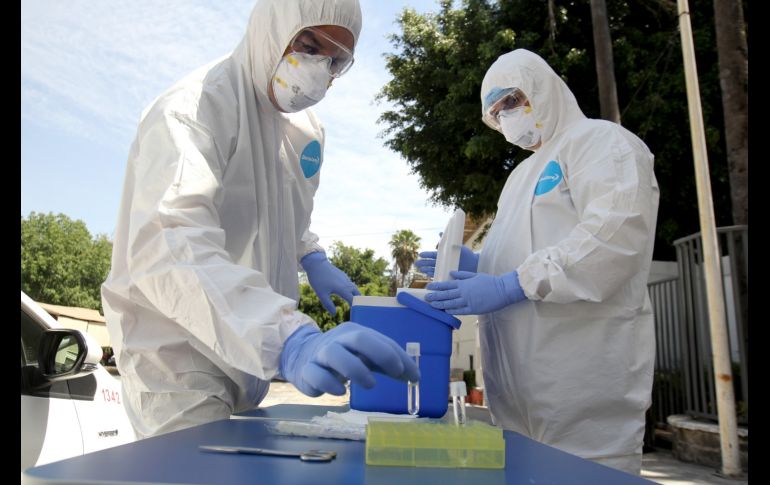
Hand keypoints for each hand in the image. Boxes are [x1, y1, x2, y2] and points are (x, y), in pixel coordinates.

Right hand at [279, 323, 420, 396]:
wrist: (303, 356)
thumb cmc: (343, 357)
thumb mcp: (366, 357)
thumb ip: (387, 365)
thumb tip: (414, 377)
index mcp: (355, 333)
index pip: (381, 340)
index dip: (399, 356)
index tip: (414, 376)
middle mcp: (339, 339)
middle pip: (359, 338)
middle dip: (381, 353)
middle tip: (397, 372)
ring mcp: (321, 354)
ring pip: (336, 354)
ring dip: (356, 369)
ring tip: (371, 384)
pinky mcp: (308, 370)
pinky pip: (317, 375)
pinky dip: (330, 384)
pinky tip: (341, 392)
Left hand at [301, 252, 360, 314]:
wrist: (316, 264)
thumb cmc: (318, 280)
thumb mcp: (321, 294)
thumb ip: (328, 305)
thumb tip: (334, 314)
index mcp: (343, 289)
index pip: (353, 301)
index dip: (355, 308)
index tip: (356, 314)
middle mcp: (347, 283)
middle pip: (357, 294)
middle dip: (359, 301)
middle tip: (359, 309)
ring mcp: (345, 278)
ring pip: (354, 288)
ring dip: (355, 295)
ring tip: (354, 302)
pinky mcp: (343, 275)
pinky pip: (350, 283)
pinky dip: (351, 289)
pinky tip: (346, 292)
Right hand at [414, 247, 479, 277]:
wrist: (474, 264)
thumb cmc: (466, 254)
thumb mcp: (457, 246)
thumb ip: (448, 241)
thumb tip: (439, 233)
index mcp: (444, 255)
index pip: (433, 255)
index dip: (426, 255)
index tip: (420, 254)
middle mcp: (444, 262)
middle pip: (431, 263)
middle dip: (423, 263)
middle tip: (416, 263)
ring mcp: (445, 269)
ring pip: (433, 270)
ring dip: (427, 270)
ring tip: (421, 270)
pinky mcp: (448, 275)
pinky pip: (439, 276)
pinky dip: (434, 276)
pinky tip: (429, 276)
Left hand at [425, 270, 525, 314]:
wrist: (502, 290)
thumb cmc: (489, 281)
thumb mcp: (475, 275)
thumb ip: (462, 275)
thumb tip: (451, 273)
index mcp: (464, 283)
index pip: (447, 284)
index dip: (437, 286)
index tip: (429, 287)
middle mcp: (464, 292)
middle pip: (446, 294)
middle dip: (435, 296)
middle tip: (426, 297)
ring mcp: (468, 301)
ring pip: (451, 303)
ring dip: (440, 304)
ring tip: (432, 305)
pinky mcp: (473, 309)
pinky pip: (460, 311)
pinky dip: (452, 311)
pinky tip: (445, 312)